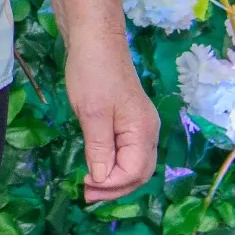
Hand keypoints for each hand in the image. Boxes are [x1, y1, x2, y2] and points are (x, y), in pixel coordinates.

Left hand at [67, 35, 158, 203]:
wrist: (94, 40)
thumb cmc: (92, 73)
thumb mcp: (92, 113)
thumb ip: (99, 148)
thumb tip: (103, 179)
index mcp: (143, 131)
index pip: (134, 172)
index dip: (111, 185)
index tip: (86, 187)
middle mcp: (148, 131)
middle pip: (139, 172)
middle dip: (115, 188)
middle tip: (86, 195)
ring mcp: (140, 125)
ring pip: (134, 164)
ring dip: (114, 179)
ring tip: (90, 188)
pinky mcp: (128, 120)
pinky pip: (126, 151)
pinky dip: (113, 164)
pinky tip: (97, 168)